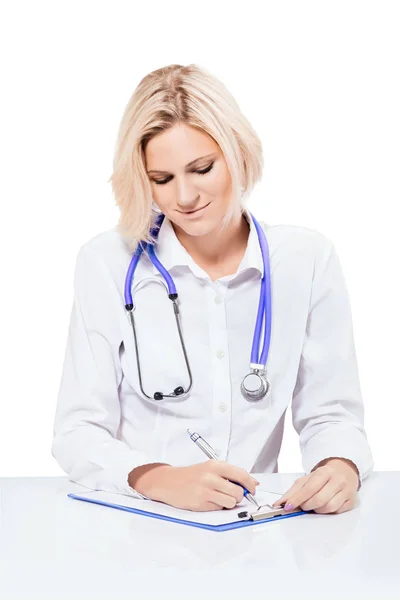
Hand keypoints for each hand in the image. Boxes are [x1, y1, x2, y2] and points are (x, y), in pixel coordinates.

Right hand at [128, 460, 258, 511]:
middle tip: (231, 495)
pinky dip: (217, 507)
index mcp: (215, 465)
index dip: (250, 484)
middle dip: (239, 497)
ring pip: (231, 502)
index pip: (241, 474)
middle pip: (238, 492)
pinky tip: (208, 501)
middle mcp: (211, 476)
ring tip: (219, 498)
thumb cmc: (192, 475)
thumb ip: (230, 474)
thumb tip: (253, 483)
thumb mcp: (210, 468)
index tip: (252, 489)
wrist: (169, 481)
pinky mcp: (200, 503)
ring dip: (228, 503)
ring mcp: (205, 490)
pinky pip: (219, 509)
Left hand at [272, 458, 359, 514]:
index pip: (309, 488)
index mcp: (324, 472)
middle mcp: (337, 480)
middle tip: (303, 506)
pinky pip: (337, 512)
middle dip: (307, 506)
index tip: (288, 507)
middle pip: (319, 499)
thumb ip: (293, 491)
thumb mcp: (307, 479)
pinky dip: (328, 512)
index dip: (297, 499)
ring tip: (314, 506)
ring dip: (317, 510)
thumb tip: (279, 503)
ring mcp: (346, 491)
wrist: (345, 471)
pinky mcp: (352, 501)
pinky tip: (325, 506)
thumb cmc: (324, 476)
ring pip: (329, 508)